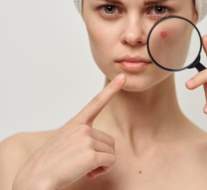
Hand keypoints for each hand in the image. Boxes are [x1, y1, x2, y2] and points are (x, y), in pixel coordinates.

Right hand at [13, 73, 125, 189]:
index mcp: (75, 123)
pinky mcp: (90, 155)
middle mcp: (82, 128)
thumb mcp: (64, 141)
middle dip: (102, 154)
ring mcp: (86, 139)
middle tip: (84, 163)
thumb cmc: (49, 163)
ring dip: (102, 163)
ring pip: (111, 152)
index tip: (122, 77)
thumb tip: (102, 146)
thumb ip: (82, 136)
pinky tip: (88, 173)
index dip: (111, 89)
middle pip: (109, 140)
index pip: (96, 102)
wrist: (34, 180)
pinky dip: (103, 170)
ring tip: (83, 167)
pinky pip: (110, 161)